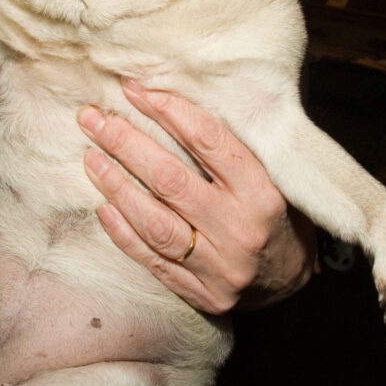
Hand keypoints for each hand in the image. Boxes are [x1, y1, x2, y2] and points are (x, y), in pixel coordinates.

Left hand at [77, 79, 318, 314]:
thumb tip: (173, 101)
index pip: (208, 141)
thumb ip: (233, 148)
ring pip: (155, 223)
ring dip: (116, 186)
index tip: (136, 91)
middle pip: (170, 180)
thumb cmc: (279, 218)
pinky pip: (152, 260)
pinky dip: (123, 232)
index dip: (168, 110)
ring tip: (91, 157)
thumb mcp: (275, 177)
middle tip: (94, 118)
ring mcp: (220, 268)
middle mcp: (240, 231)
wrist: (294, 285)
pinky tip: (102, 205)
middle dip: (126, 143)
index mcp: (264, 194)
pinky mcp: (201, 294)